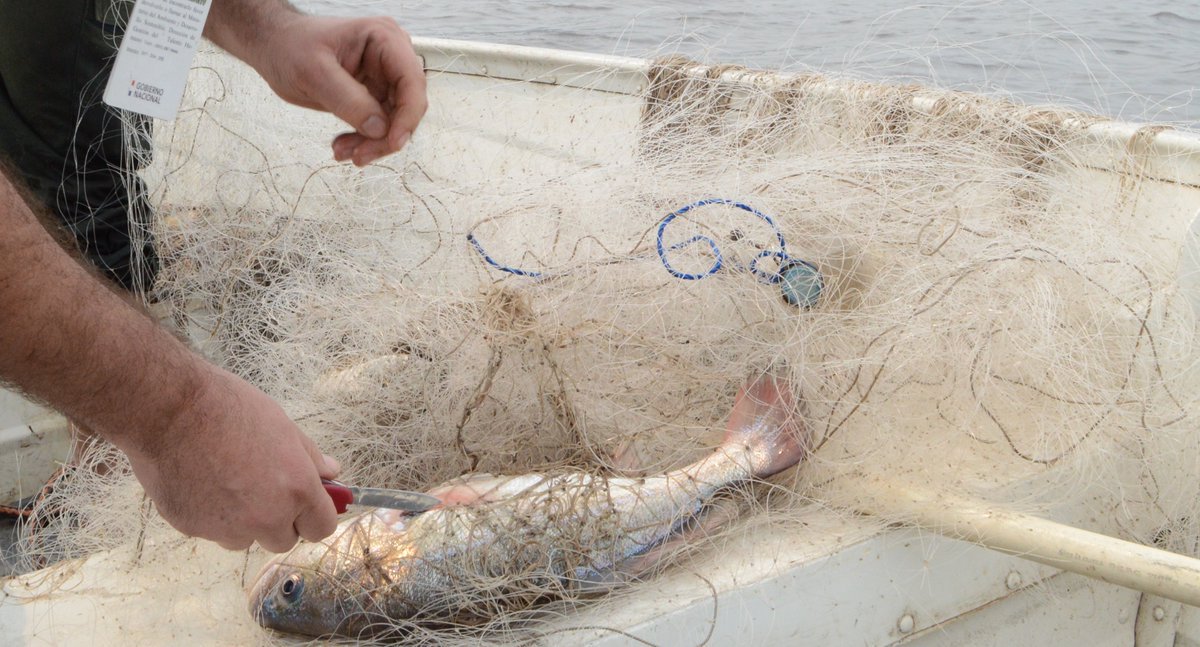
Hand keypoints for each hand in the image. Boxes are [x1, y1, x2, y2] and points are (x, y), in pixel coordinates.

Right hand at [123, 365, 340, 551]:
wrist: (168, 409)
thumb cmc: (227, 408)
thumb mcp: (282, 425)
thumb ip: (310, 457)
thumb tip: (331, 473)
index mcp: (296, 490)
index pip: (322, 528)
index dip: (315, 517)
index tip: (308, 507)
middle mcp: (265, 517)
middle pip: (283, 540)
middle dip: (279, 521)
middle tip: (263, 489)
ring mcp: (227, 527)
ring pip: (245, 539)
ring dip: (243, 522)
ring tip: (226, 481)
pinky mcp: (193, 530)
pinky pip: (211, 531)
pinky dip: (210, 515)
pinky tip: (200, 481)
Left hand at [250, 14, 427, 165]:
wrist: (274, 46)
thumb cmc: (289, 47)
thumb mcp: (313, 72)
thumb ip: (348, 99)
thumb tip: (380, 129)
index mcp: (384, 38)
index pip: (412, 81)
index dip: (408, 115)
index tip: (392, 143)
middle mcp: (392, 56)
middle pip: (407, 105)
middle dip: (386, 136)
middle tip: (359, 156)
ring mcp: (385, 76)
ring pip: (394, 121)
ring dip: (372, 143)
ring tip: (342, 152)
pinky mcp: (375, 94)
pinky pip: (380, 126)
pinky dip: (363, 140)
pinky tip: (342, 146)